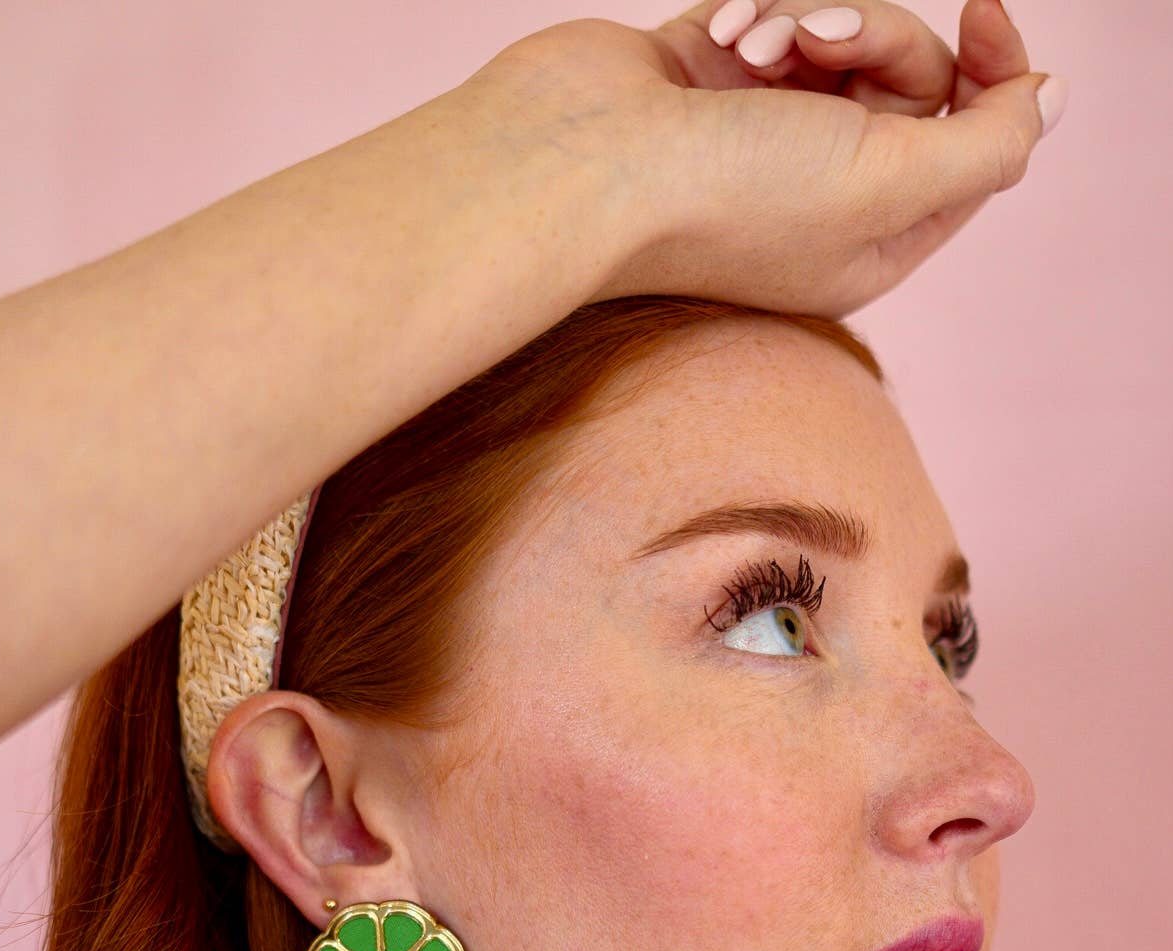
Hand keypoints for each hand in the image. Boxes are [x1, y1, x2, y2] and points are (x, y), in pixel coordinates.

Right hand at [470, 0, 1058, 319]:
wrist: (580, 166)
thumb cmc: (728, 195)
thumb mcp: (893, 182)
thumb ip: (990, 142)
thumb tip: (1053, 98)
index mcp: (869, 245)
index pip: (971, 149)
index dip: (993, 74)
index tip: (984, 13)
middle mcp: (818, 198)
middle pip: (911, 81)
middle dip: (879, 38)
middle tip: (823, 43)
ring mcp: (760, 139)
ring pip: (842, 38)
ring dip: (811, 17)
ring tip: (757, 44)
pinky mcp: (709, 82)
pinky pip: (773, 15)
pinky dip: (755, 11)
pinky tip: (720, 35)